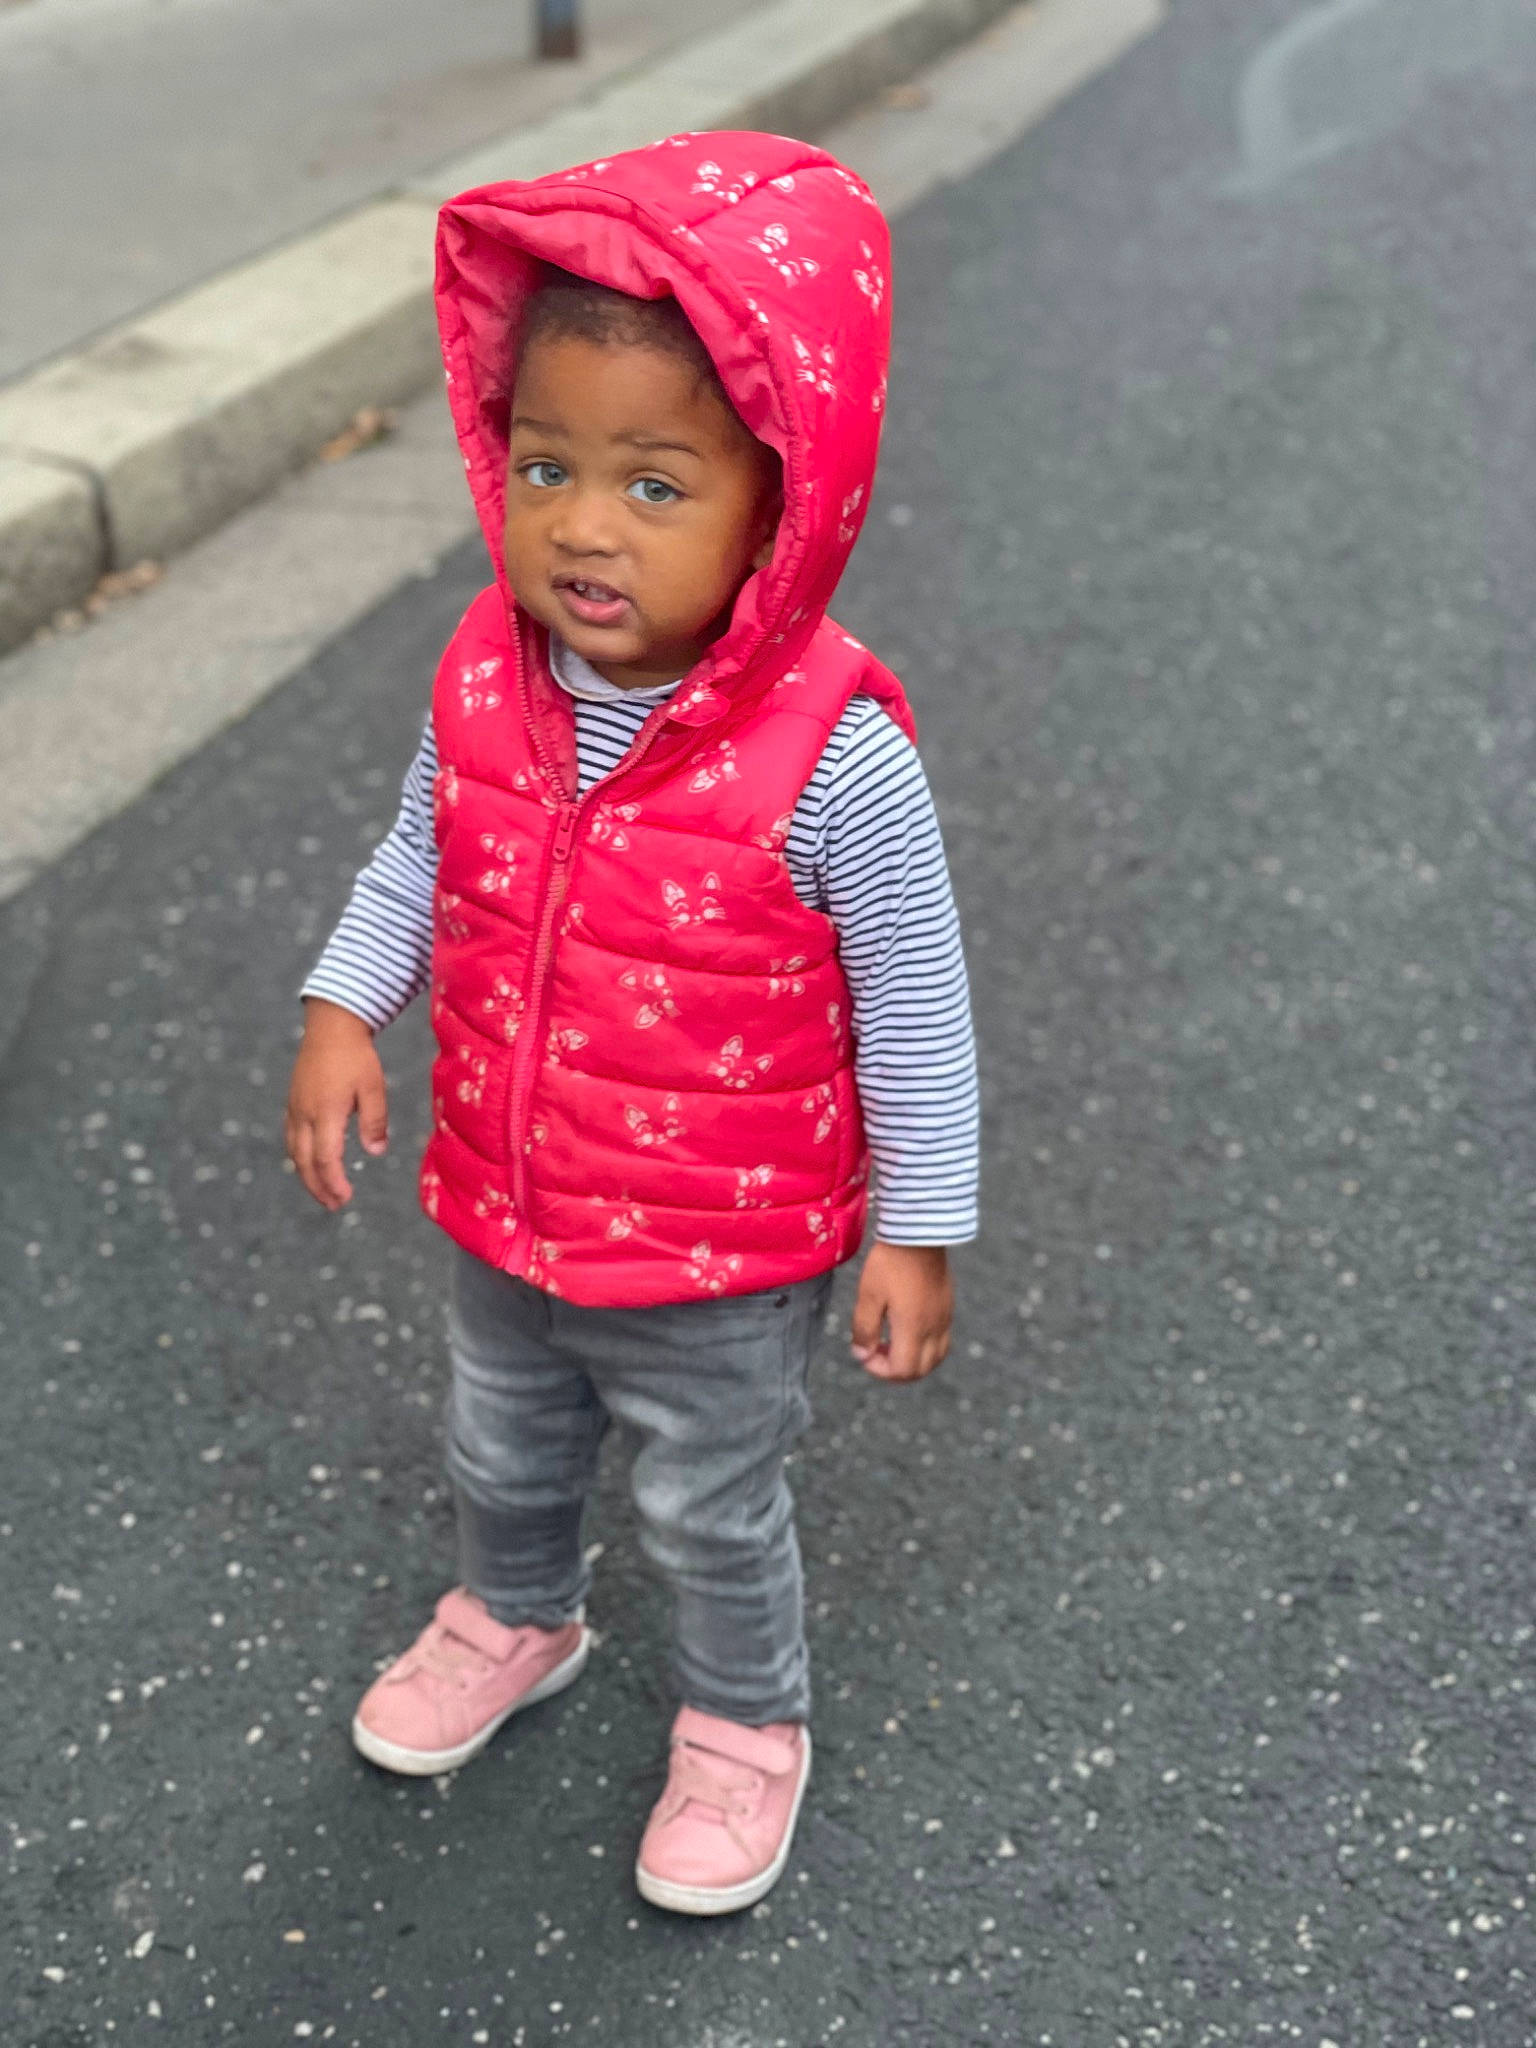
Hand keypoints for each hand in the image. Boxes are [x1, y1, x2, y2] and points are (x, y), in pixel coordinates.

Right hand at [284, 998, 388, 1209]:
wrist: (330, 1026)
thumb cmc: (356, 1056)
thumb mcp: (374, 1087)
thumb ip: (375, 1121)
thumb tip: (376, 1152)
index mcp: (325, 1112)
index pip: (326, 1159)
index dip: (334, 1182)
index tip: (345, 1198)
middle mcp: (304, 1114)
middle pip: (305, 1162)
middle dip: (318, 1188)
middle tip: (334, 1206)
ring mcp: (295, 1108)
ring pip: (295, 1152)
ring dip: (308, 1176)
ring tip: (324, 1192)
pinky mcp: (292, 1102)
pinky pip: (292, 1138)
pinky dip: (300, 1157)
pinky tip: (312, 1164)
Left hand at [850, 1242, 952, 1382]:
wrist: (918, 1233)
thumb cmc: (889, 1263)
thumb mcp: (868, 1295)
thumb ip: (864, 1328)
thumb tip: (861, 1354)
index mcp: (913, 1328)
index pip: (902, 1370)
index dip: (880, 1370)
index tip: (864, 1352)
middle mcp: (933, 1328)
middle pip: (921, 1370)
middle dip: (896, 1370)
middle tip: (875, 1351)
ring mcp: (944, 1318)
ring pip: (935, 1358)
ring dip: (912, 1361)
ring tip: (891, 1343)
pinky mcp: (947, 1307)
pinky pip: (941, 1341)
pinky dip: (924, 1347)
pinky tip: (907, 1330)